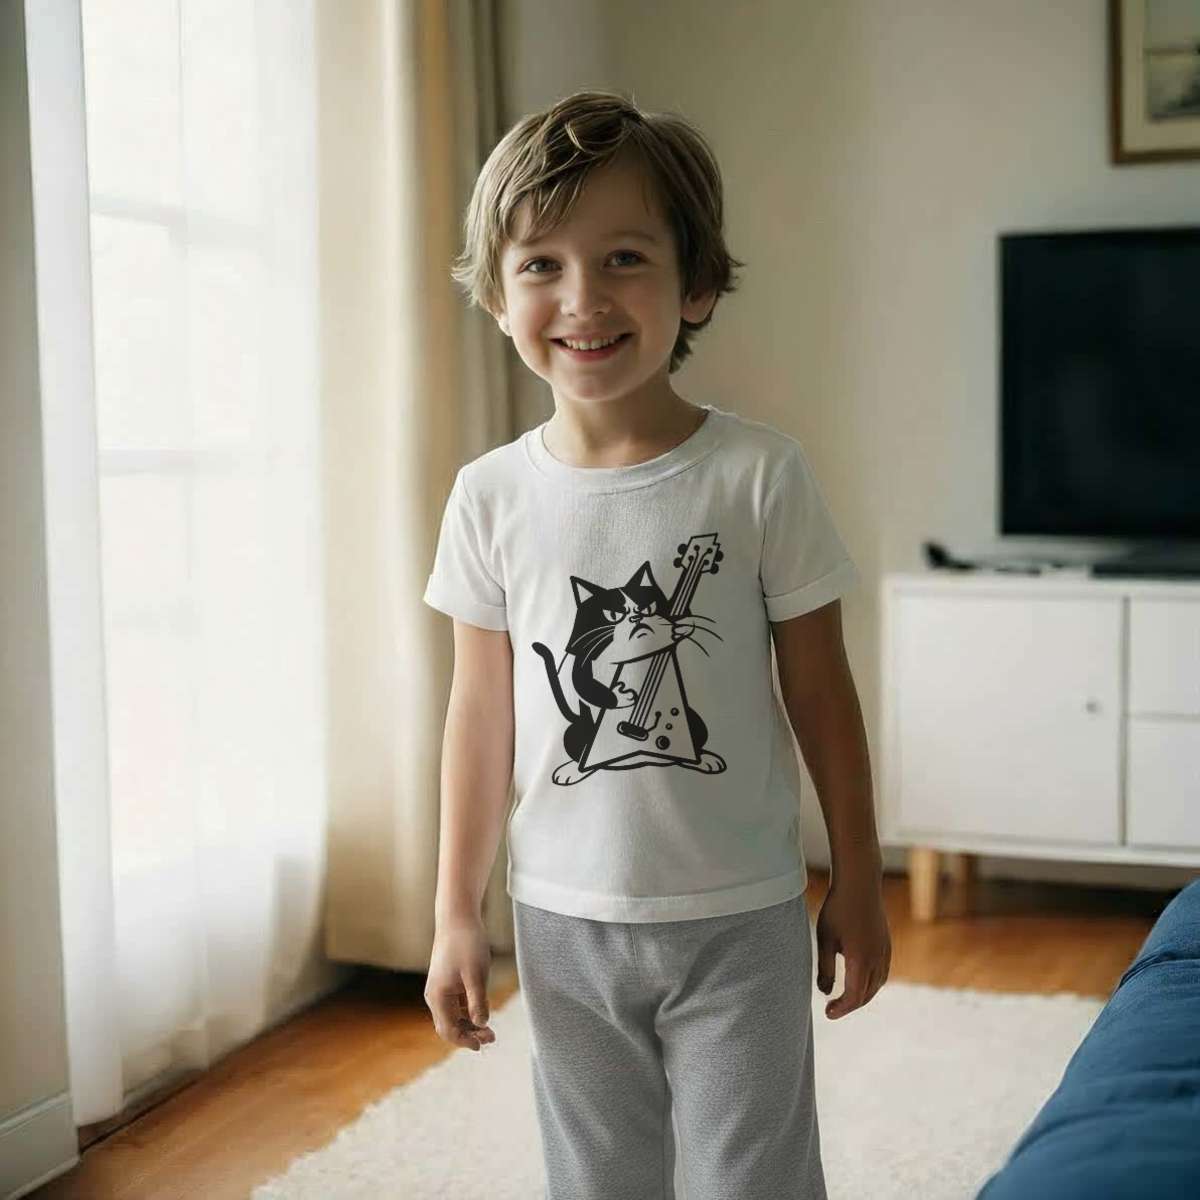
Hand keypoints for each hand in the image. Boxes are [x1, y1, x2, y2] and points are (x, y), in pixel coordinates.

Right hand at [424, 915, 495, 1051]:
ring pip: (453, 1015)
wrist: (457, 917)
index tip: (483, 1044)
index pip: (448, 1030)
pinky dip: (468, 1011)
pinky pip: (456, 1004)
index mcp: (438, 997)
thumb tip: (481, 1024)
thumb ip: (477, 1001)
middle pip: (449, 1026)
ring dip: (469, 1024)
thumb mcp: (476, 975)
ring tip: (490, 1028)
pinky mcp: (448, 980)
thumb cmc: (466, 944)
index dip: (465, 1041)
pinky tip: (483, 1008)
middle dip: (468, 1034)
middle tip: (492, 1037)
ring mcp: (441, 987)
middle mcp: (435, 995)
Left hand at [815, 876, 890, 1018]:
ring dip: (862, 995)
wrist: (859, 883)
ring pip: (877, 985)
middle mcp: (877, 959)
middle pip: (866, 994)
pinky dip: (871, 983)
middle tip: (833, 1008)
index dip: (841, 1008)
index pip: (854, 996)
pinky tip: (859, 980)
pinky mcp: (887, 944)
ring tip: (845, 997)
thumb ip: (824, 967)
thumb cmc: (838, 908)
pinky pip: (882, 972)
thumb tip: (825, 992)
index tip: (828, 1013)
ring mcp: (885, 951)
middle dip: (850, 1005)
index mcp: (860, 960)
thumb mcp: (825, 938)